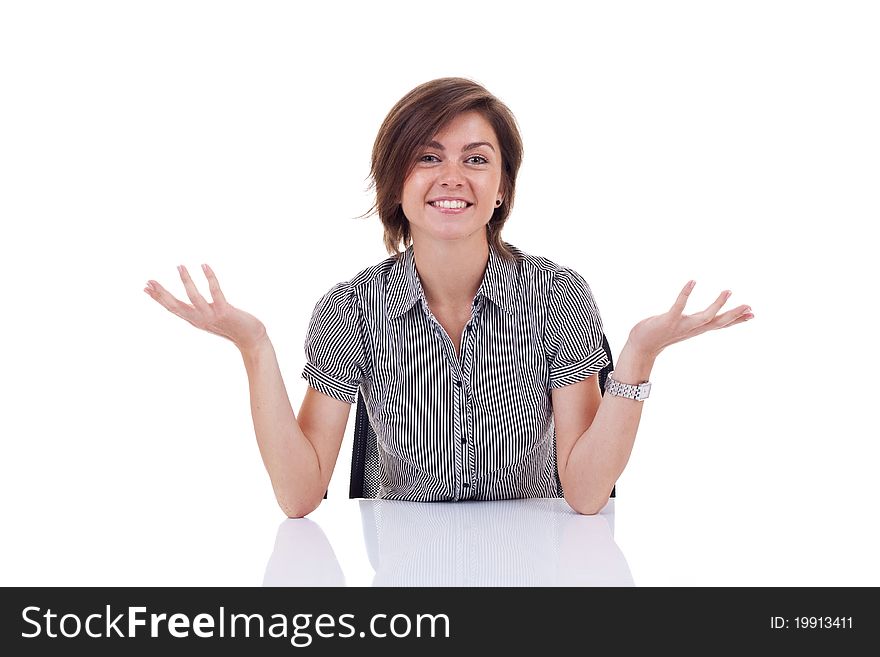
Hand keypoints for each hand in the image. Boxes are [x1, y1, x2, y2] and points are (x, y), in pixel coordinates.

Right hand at [144, 264, 267, 351]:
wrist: (251, 339)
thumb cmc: (232, 326)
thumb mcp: (210, 319)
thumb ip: (199, 311)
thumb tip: (191, 302)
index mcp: (195, 320)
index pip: (172, 308)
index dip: (158, 298)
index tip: (145, 287)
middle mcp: (200, 319)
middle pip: (176, 305)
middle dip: (162, 293)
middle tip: (149, 281)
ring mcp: (212, 316)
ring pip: (194, 297)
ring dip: (186, 281)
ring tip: (180, 266)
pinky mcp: (224, 311)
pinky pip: (215, 292)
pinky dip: (210, 278)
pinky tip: (204, 266)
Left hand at [626, 280, 753, 359]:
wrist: (641, 346)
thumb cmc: (659, 334)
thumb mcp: (681, 328)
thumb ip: (692, 323)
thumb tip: (701, 318)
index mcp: (695, 329)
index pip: (720, 324)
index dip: (736, 320)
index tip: (752, 314)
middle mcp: (692, 328)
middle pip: (718, 323)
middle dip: (734, 315)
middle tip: (750, 306)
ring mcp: (681, 325)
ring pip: (704, 317)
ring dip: (717, 305)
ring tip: (728, 291)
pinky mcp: (668, 320)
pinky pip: (679, 306)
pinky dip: (686, 294)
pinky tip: (692, 281)